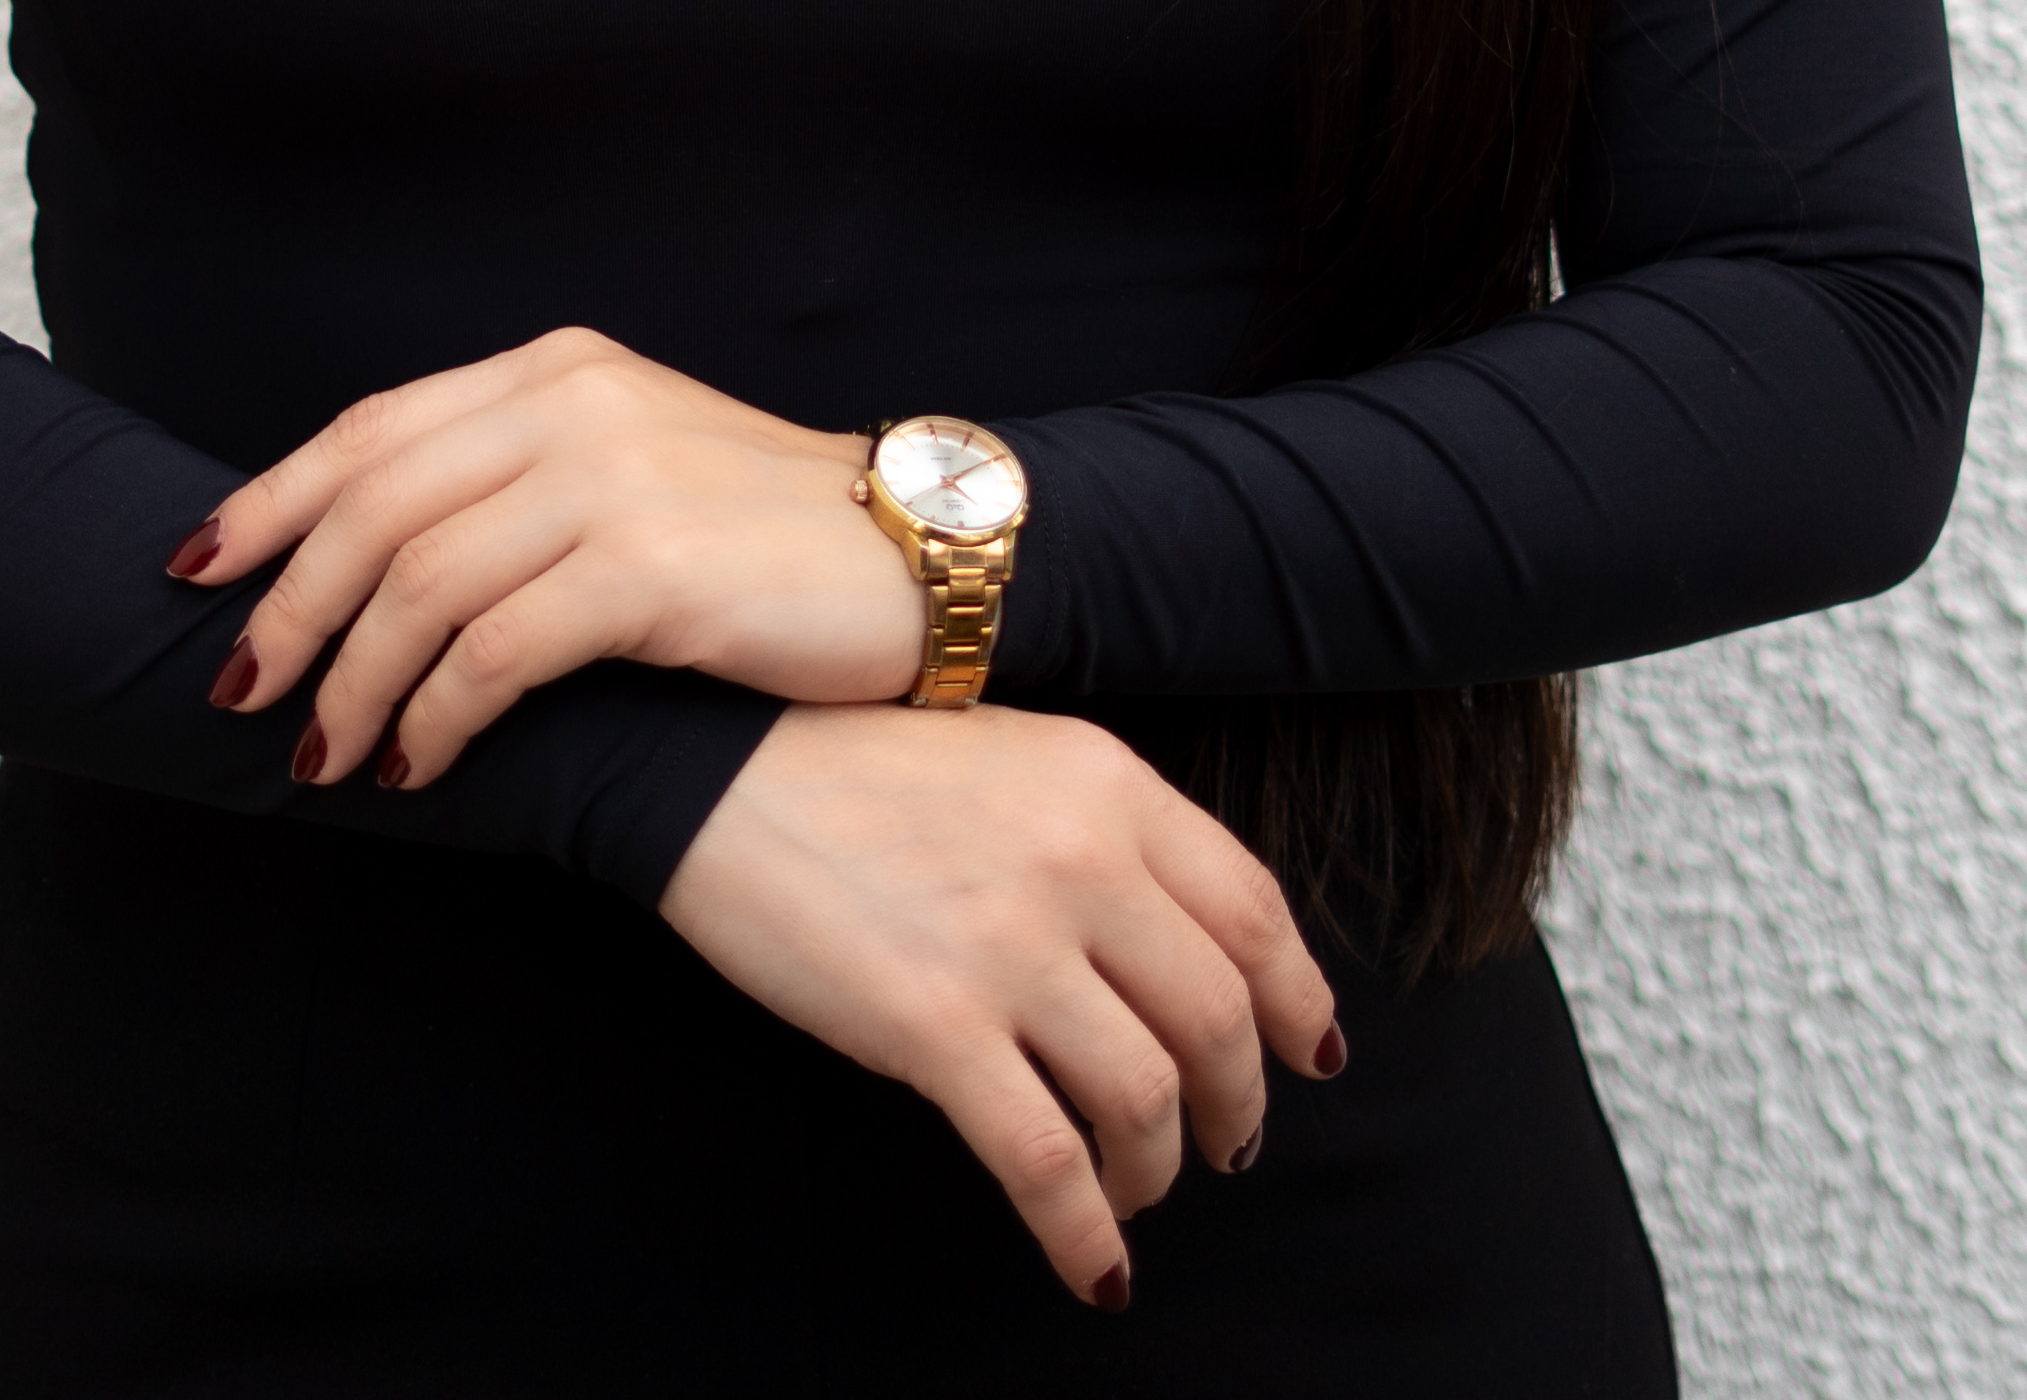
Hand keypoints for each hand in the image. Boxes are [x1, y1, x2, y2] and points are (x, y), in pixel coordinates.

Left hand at [164, 327, 922, 785]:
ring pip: (419, 584)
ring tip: (324, 758)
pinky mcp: (653, 568)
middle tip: (245, 692)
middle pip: (373, 505)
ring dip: (352, 683)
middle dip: (289, 607)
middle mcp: (573, 402)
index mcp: (557, 368)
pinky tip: (420, 761)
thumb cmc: (763, 539)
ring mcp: (613, 478)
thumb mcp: (631, 466)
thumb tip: (374, 557)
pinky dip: (436, 715)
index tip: (193, 570)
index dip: (269, 501)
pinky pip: (496, 651)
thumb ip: (518, 479)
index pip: (371, 429)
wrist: (917, 557)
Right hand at [661, 702, 1344, 1309]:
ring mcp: (1009, 944)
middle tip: (1227, 1143)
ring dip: (1157, 1172)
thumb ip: (1108, 832)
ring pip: (1145, 1100)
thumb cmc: (862, 764)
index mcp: (1106, 783)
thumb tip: (1197, 947)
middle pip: (1216, 1017)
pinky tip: (1092, 1269)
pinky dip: (1085, 1234)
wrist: (717, 764)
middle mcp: (1077, 857)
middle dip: (1236, 1103)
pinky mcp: (934, 1025)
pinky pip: (1046, 1163)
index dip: (1297, 998)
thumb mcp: (1015, 756)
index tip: (1309, 1054)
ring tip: (1139, 1194)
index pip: (1253, 910)